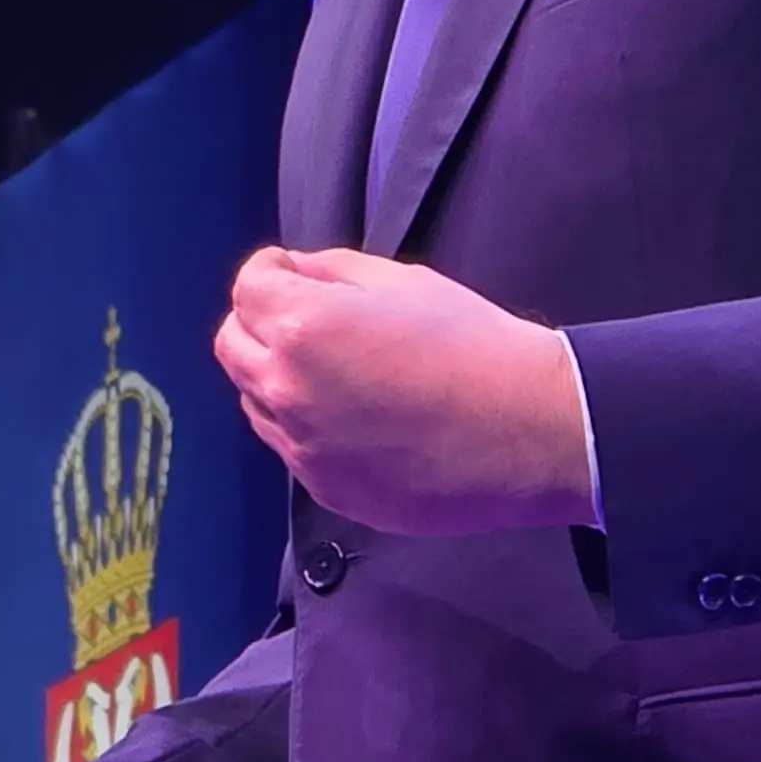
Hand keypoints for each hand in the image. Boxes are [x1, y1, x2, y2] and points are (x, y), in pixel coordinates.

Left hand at [214, 244, 591, 534]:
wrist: (528, 432)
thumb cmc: (473, 343)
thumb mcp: (404, 281)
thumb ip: (332, 271)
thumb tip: (295, 274)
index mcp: (304, 329)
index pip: (247, 287)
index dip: (272, 271)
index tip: (297, 273)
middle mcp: (288, 391)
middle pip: (232, 345)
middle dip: (260, 322)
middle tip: (309, 318)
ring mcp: (304, 449)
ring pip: (255, 400)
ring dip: (278, 377)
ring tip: (338, 372)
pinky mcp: (327, 490)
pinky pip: (292, 447)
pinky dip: (306, 424)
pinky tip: (359, 417)